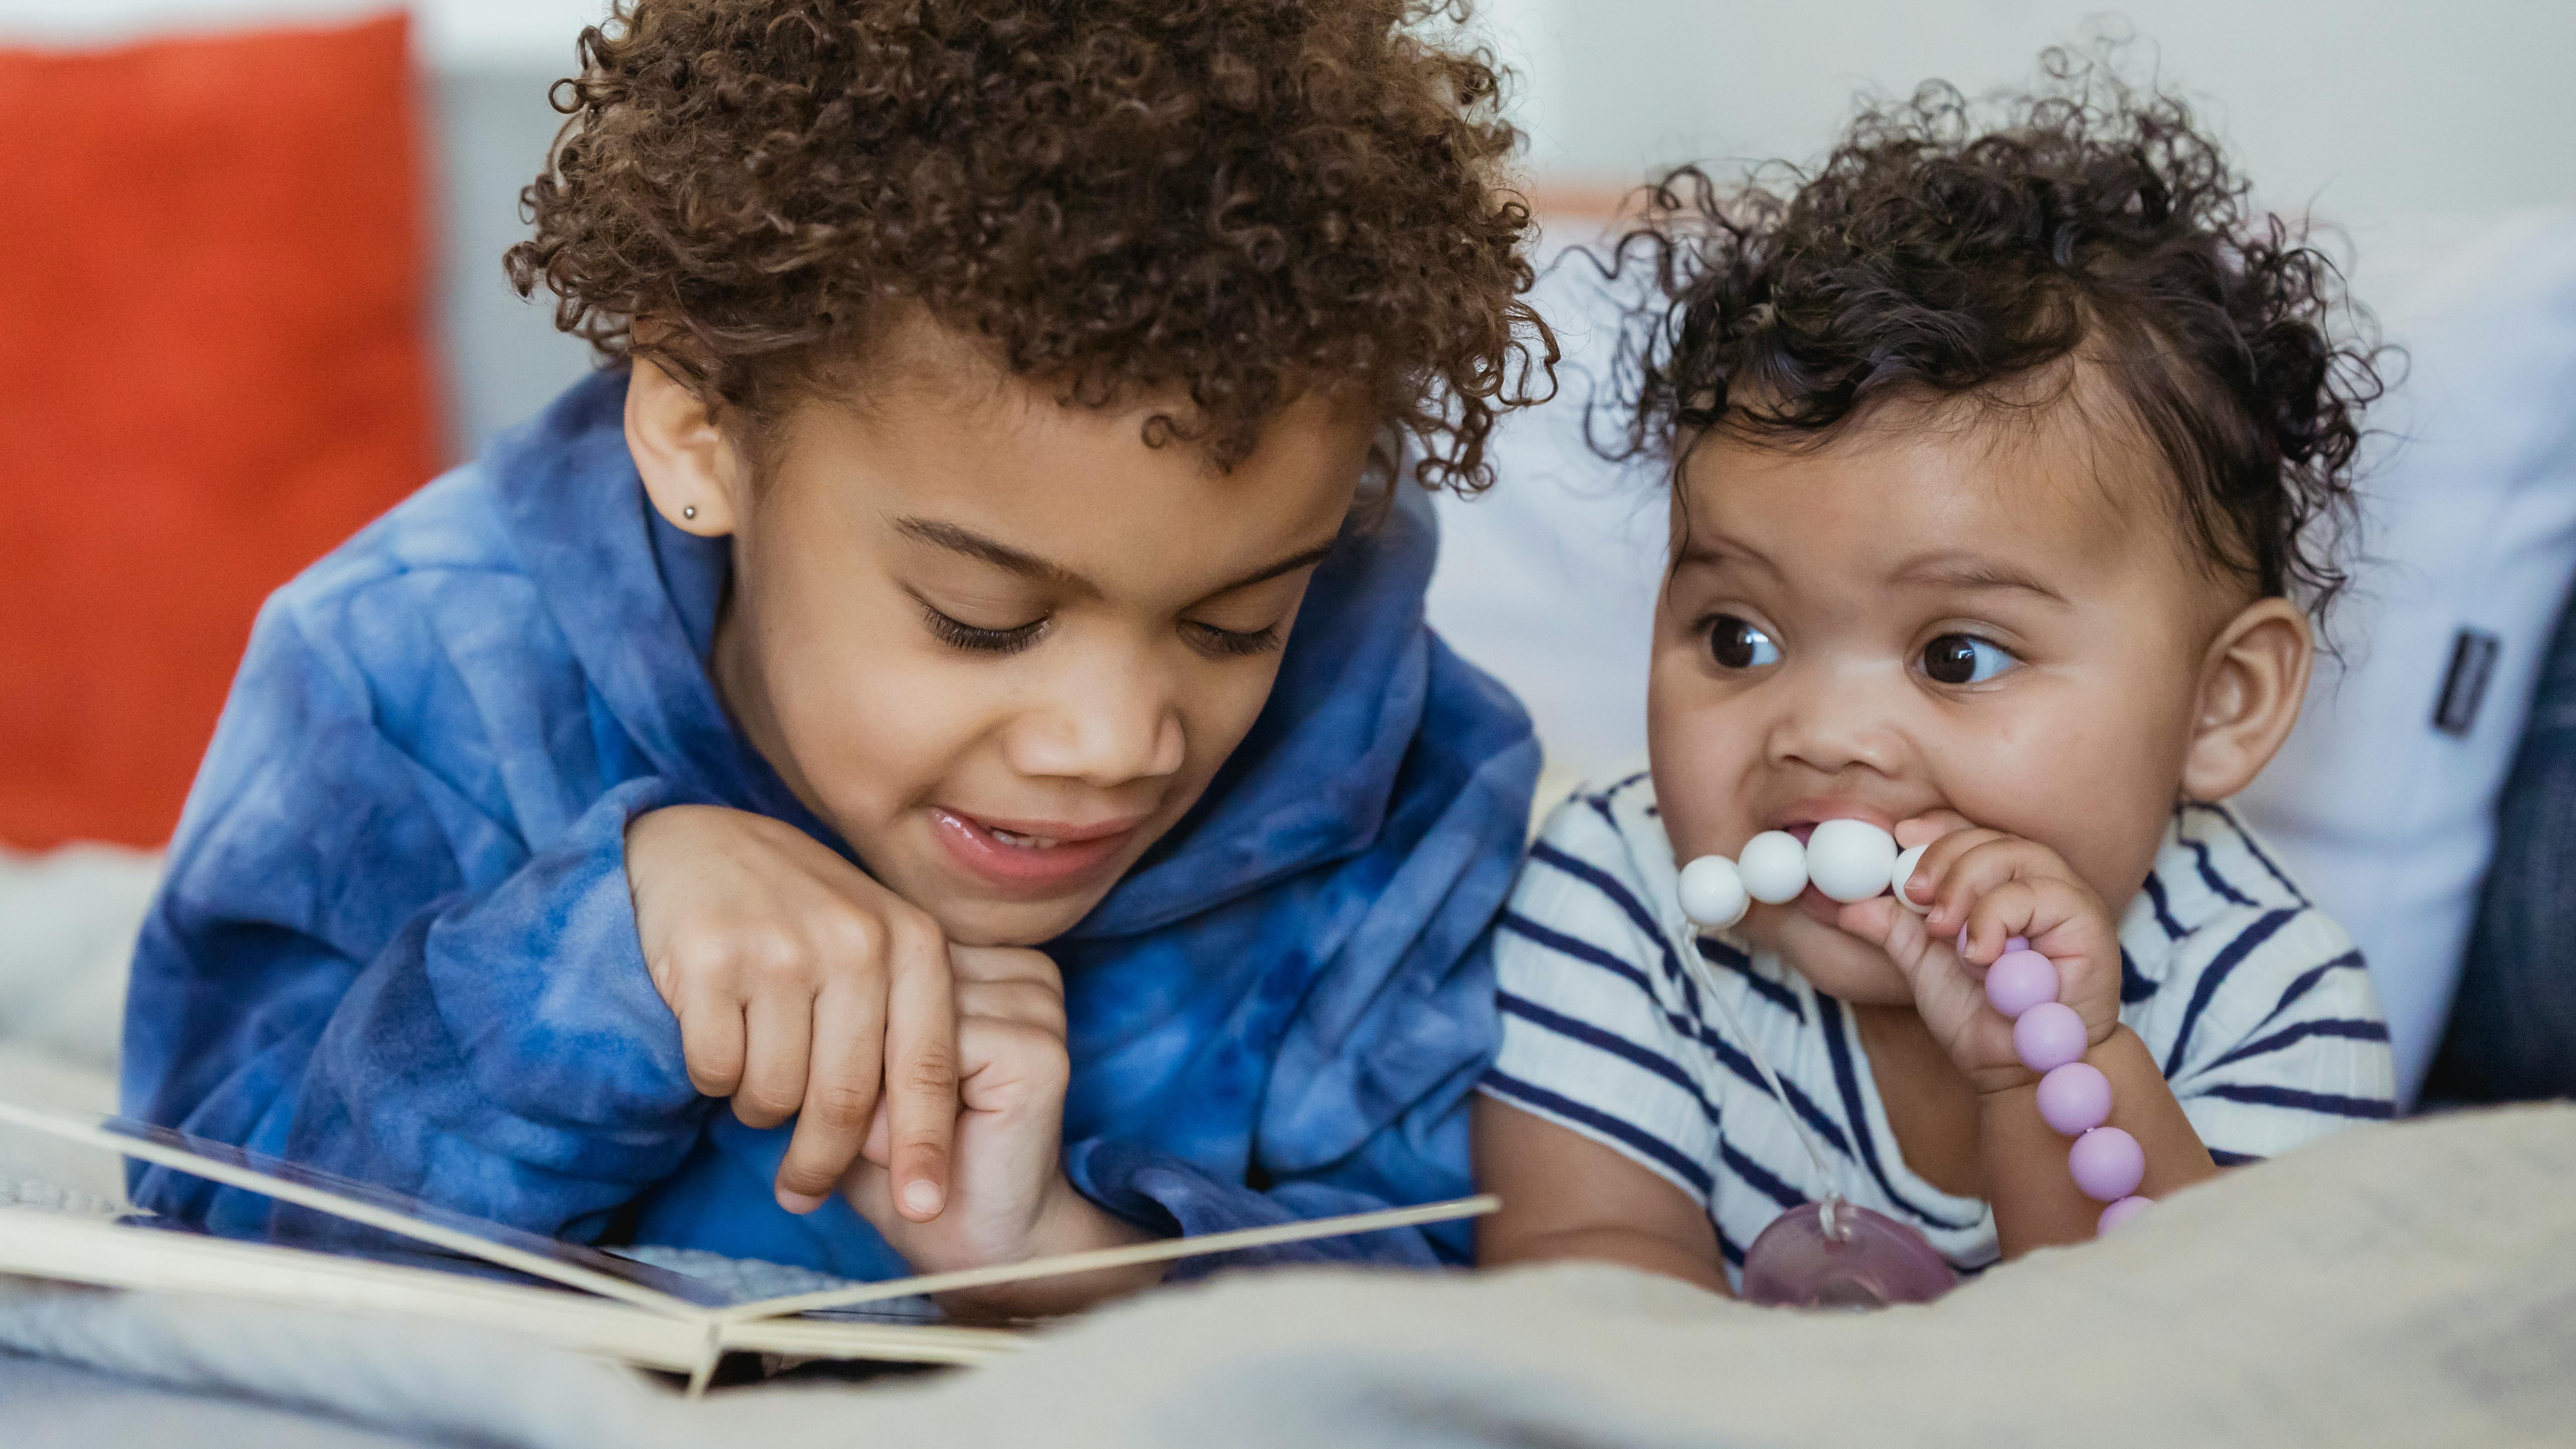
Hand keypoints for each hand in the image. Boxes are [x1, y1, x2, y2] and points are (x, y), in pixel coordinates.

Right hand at [625, 804, 956, 1217]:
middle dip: (823, 1162)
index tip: (924, 1210)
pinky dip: (714, 1077)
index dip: (925, 1148)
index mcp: (910, 940)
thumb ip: (901, 1020)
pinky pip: (716, 1069)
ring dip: (761, 1109)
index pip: (926, 1067)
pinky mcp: (709, 960)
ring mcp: (780, 949)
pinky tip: (717, 1039)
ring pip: (775, 1093)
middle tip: (802, 1190)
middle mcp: (853, 940)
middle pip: (846, 1098)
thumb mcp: (870, 942)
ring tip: (756, 1076)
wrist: (697, 845)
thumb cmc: (795, 910)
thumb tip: (906, 1139)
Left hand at [841, 944, 1155, 1317]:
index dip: (845, 1023)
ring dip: (879, 1085)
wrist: (974, 1242)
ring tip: (880, 1144)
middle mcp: (1018, 969)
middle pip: (900, 980)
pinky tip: (908, 1150)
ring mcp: (1037, 1004)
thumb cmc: (906, 1159)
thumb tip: (788, 988)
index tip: (812, 1079)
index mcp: (983, 959)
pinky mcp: (1038, 1051)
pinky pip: (940, 1053)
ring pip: (915, 1015)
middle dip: (856, 1055)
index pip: (888, 957)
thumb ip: (842, 1018)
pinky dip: (906, 1107)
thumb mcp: (861, 1074)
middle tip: (843, 1131)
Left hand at [1834, 812, 2123, 1095]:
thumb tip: (1846, 904)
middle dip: (1943, 859)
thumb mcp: (1924, 966)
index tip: (1899, 836)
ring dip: (1966, 887)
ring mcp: (2066, 897)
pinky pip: (2034, 895)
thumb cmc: (1981, 1018)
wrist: (2019, 1070)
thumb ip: (1894, 929)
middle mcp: (2038, 883)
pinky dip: (1994, 918)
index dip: (1937, 828)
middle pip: (1990, 837)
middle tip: (1916, 898)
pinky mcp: (2087, 920)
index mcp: (2003, 885)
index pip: (1971, 834)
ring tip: (1944, 931)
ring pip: (2014, 854)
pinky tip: (1979, 954)